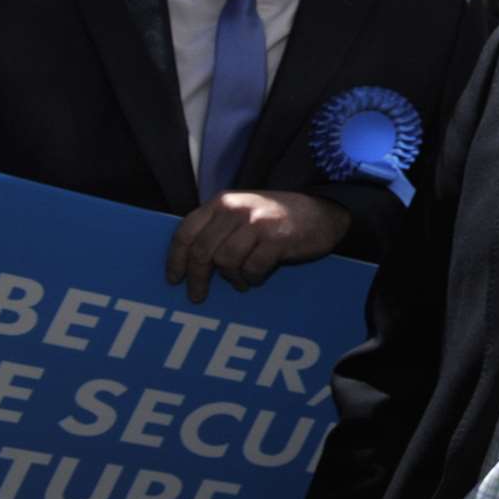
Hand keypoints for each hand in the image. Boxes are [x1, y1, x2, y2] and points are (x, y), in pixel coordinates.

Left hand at [168, 191, 351, 302]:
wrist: (324, 212)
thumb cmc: (280, 217)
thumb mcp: (244, 212)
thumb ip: (219, 228)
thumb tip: (191, 261)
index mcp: (222, 202)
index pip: (186, 231)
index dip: (176, 258)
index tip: (174, 279)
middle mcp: (236, 209)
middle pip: (202, 251)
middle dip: (197, 278)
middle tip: (198, 296)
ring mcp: (257, 223)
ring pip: (225, 261)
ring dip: (232, 278)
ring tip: (242, 281)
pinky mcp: (277, 238)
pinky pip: (252, 268)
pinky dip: (253, 278)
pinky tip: (259, 276)